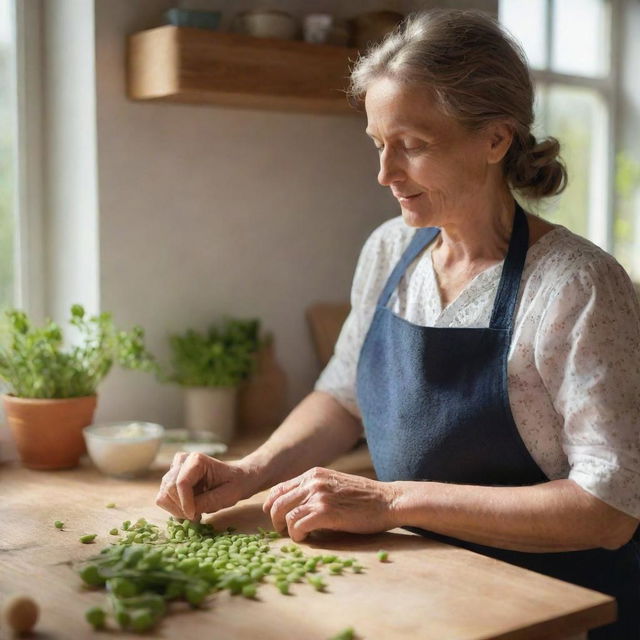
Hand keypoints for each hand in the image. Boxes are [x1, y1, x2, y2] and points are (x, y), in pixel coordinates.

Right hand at [155, 452, 257, 520]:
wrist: (237, 478)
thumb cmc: (234, 484)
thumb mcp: (226, 496)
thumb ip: (205, 503)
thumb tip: (186, 513)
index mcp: (197, 460)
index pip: (181, 483)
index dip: (185, 503)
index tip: (196, 517)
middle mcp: (182, 461)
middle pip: (168, 489)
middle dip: (181, 508)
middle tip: (197, 517)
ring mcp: (175, 469)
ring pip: (163, 495)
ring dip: (177, 510)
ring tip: (196, 513)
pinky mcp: (172, 478)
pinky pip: (164, 498)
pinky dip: (175, 508)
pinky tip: (191, 509)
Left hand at [262, 467, 398, 541]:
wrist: (388, 500)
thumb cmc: (364, 497)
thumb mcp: (335, 484)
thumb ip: (316, 489)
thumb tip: (296, 504)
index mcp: (314, 474)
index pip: (280, 488)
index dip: (272, 504)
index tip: (274, 515)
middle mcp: (313, 482)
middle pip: (278, 502)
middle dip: (275, 519)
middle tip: (282, 530)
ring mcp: (318, 496)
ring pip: (285, 515)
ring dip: (286, 529)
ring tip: (297, 535)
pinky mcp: (325, 512)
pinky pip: (298, 526)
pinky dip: (298, 535)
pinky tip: (306, 538)